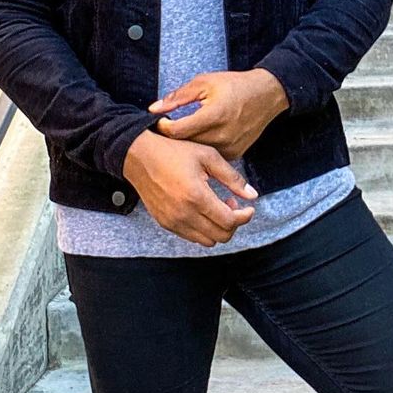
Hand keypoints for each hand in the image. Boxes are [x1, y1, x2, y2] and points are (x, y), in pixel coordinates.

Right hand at [122, 129, 257, 247]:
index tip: (249, 208)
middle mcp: (184, 214)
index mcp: (197, 197)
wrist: (139, 156)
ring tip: (217, 206)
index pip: (230, 222)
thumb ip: (232, 177)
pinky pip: (192, 237)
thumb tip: (253, 195)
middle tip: (232, 203)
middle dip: (234, 222)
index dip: (245, 217)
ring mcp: (173, 222)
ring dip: (218, 228)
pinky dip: (204, 229)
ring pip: (207, 241)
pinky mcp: (165, 224)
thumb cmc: (174, 152)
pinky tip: (203, 210)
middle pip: (221, 236)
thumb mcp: (208, 156)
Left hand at [147, 68, 289, 159]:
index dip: (163, 126)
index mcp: (214, 115)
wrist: (266, 95)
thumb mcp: (205, 83)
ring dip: (186, 145)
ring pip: (197, 152)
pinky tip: (198, 139)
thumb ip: (178, 96)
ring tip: (180, 134)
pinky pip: (210, 155)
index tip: (160, 120)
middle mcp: (222, 135)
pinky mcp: (234, 154)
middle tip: (166, 128)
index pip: (177, 130)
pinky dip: (201, 148)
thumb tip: (154, 108)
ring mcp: (230, 147)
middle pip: (185, 143)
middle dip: (173, 136)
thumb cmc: (235, 86)